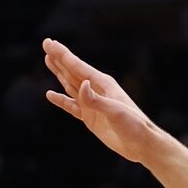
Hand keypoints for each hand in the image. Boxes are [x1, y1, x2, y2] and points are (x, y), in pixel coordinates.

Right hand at [42, 39, 164, 162]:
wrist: (141, 143)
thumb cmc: (133, 124)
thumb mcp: (115, 111)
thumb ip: (96, 100)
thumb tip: (82, 85)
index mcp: (103, 84)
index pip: (77, 66)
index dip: (62, 54)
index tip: (49, 43)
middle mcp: (96, 90)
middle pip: (72, 71)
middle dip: (58, 58)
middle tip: (46, 44)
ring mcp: (92, 104)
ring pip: (70, 84)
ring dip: (59, 72)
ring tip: (48, 60)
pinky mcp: (90, 117)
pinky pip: (71, 106)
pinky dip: (60, 100)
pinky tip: (50, 94)